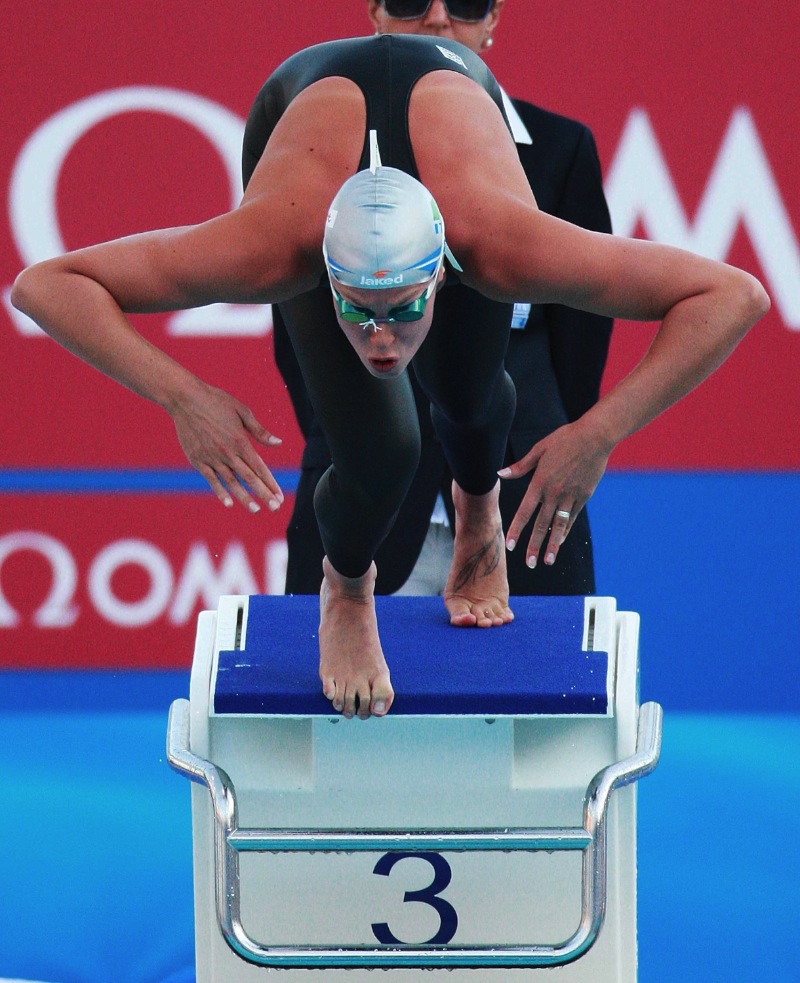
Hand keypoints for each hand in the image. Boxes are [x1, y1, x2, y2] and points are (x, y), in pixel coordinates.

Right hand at [169, 382, 283, 512]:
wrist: (185, 399)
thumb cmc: (216, 402)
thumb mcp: (242, 411)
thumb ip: (260, 431)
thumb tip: (278, 443)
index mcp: (240, 441)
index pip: (259, 468)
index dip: (270, 483)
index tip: (279, 496)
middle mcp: (227, 453)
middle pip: (249, 478)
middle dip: (263, 494)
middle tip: (275, 508)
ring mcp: (212, 458)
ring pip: (231, 482)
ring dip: (244, 498)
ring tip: (255, 510)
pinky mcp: (198, 460)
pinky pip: (211, 479)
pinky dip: (220, 492)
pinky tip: (228, 503)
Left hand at [498, 420, 610, 568]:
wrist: (595, 437)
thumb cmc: (565, 439)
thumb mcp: (539, 449)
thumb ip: (520, 466)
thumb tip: (500, 474)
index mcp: (540, 482)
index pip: (524, 511)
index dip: (517, 530)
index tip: (510, 546)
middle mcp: (554, 493)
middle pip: (541, 525)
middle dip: (534, 546)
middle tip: (529, 563)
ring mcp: (570, 497)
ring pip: (558, 526)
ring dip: (552, 545)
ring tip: (548, 561)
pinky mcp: (583, 497)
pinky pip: (571, 518)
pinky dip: (564, 531)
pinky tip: (559, 542)